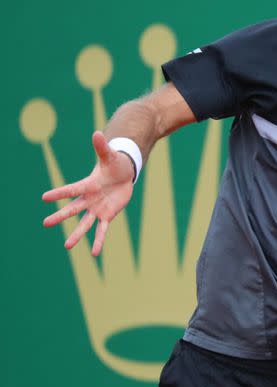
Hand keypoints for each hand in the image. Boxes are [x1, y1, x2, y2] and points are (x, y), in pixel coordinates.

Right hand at [42, 131, 135, 255]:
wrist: (122, 176)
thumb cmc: (113, 165)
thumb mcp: (110, 156)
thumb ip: (102, 147)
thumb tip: (97, 132)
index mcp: (88, 185)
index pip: (71, 189)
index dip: (60, 193)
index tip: (44, 197)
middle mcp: (89, 199)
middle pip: (73, 209)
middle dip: (61, 216)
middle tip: (45, 223)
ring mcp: (97, 208)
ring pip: (85, 223)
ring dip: (77, 235)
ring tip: (67, 246)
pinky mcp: (107, 215)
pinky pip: (102, 230)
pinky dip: (99, 241)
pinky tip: (95, 253)